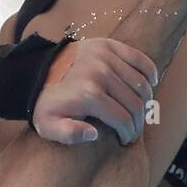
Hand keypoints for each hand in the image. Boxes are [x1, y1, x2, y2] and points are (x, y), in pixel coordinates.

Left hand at [32, 37, 157, 146]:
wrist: (35, 72)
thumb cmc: (46, 104)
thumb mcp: (48, 126)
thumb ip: (69, 135)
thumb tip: (95, 134)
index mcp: (89, 95)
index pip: (123, 119)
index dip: (129, 134)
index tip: (126, 140)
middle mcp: (100, 73)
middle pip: (135, 103)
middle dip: (138, 122)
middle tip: (134, 130)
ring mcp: (105, 57)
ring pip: (141, 84)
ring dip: (145, 102)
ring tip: (139, 112)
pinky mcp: (107, 45)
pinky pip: (139, 59)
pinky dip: (149, 72)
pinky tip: (150, 85)